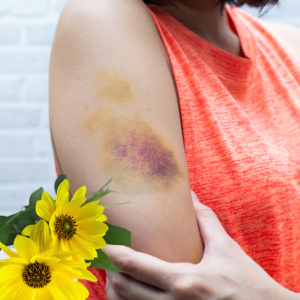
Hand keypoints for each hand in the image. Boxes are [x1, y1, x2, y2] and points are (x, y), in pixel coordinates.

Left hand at [102, 190, 295, 299]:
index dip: (115, 255)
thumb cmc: (246, 281)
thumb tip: (191, 195)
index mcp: (184, 280)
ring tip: (115, 275)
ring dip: (117, 292)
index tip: (105, 245)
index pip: (136, 266)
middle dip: (110, 273)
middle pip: (125, 289)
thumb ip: (204, 219)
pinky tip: (132, 293)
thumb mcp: (225, 247)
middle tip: (107, 258)